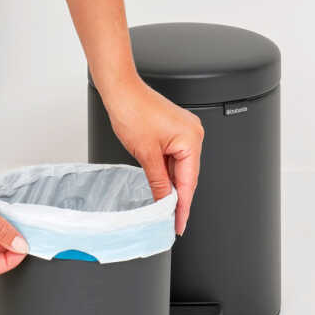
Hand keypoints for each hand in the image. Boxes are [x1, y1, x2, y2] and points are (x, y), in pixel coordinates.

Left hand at [103, 76, 203, 234]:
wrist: (120, 90)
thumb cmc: (132, 110)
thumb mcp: (146, 155)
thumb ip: (158, 182)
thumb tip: (164, 201)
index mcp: (192, 139)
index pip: (189, 182)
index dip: (183, 207)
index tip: (179, 224)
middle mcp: (193, 134)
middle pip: (188, 175)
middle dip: (178, 198)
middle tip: (171, 221)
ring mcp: (185, 131)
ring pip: (180, 167)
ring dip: (172, 185)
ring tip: (164, 207)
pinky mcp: (175, 130)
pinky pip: (175, 157)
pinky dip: (168, 172)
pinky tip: (162, 185)